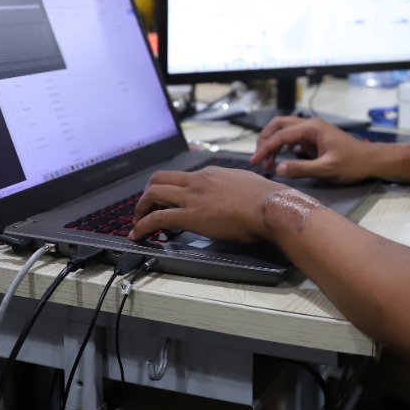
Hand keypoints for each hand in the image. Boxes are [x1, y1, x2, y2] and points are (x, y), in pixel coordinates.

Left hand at [131, 166, 285, 242]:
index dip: (167, 189)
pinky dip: (143, 226)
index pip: (179, 177)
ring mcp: (193, 197)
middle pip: (158, 179)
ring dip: (140, 209)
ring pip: (153, 194)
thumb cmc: (266, 199)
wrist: (271, 206)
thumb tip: (233, 192)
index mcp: (211, 174)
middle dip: (147, 195)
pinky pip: (158, 218)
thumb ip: (232, 186)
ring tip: (138, 224)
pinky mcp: (191, 216)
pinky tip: (139, 235)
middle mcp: (197, 181)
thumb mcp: (245, 183)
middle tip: (145, 210)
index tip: (164, 201)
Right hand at [252, 116, 375, 182]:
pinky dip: (282, 147)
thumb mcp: (327, 169)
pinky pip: (292, 139)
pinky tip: (279, 160)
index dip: (266, 148)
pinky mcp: (314, 139)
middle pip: (279, 125)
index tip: (255, 161)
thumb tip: (279, 169)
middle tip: (257, 158)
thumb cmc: (352, 164)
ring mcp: (312, 131)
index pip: (281, 134)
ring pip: (284, 131)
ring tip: (267, 163)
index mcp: (312, 128)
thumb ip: (302, 169)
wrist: (370, 161)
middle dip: (265, 140)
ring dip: (273, 144)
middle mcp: (310, 125)